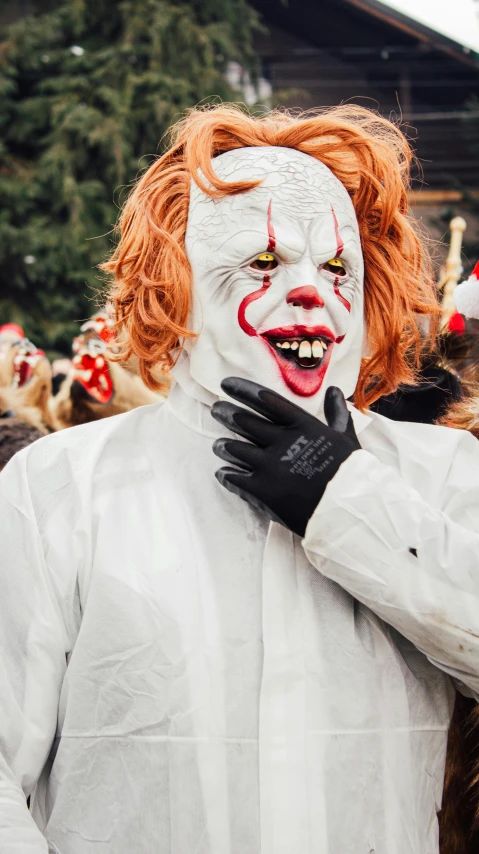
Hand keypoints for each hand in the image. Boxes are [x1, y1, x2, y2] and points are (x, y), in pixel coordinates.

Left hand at [211, 378, 360, 536]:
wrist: (348, 509)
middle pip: (244, 421)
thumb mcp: (346, 437)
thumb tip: (333, 390)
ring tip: (219, 446)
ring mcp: (269, 466)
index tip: (226, 384)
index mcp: (302, 425)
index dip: (243, 390)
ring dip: (223, 446)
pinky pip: (233, 478)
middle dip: (226, 413)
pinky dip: (225, 474)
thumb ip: (337, 413)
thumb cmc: (350, 473)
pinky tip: (223, 474)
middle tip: (217, 411)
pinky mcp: (262, 490)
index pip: (265, 400)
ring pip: (234, 449)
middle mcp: (282, 441)